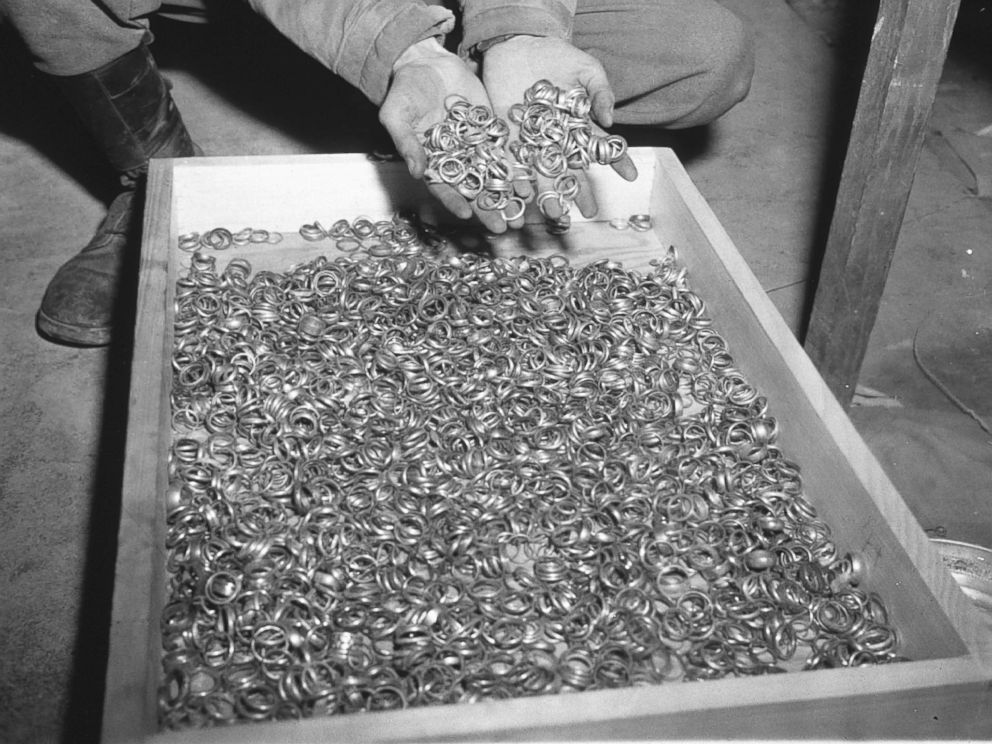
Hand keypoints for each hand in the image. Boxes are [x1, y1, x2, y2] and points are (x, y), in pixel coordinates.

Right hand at [380, 39, 506, 231]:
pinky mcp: (490, 131)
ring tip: (521, 212)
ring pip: (492, 176)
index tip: (468, 215)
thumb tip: (415, 172)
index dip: (455, 202)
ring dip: (507, 195)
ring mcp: (474, 146)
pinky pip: (505, 153)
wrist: (427, 62)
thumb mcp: (396, 114)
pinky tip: (529, 184)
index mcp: (431, 162)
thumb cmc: (404, 90)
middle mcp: (454, 159)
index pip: (443, 188)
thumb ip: (406, 143)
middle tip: (502, 228)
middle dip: (488, 209)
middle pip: (473, 189)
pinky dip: (517, 169)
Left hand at [482, 36, 636, 221]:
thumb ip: (601, 92)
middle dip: (580, 192)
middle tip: (589, 213)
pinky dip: (517, 179)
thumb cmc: (557, 56)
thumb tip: (610, 121)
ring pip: (542, 173)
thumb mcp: (587, 69)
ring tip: (556, 215)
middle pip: (571, 170)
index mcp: (579, 126)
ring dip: (549, 195)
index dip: (617, 161)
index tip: (631, 176)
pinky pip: (513, 163)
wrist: (519, 44)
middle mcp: (557, 139)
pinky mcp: (509, 137)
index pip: (601, 148)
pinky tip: (523, 195)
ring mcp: (533, 141)